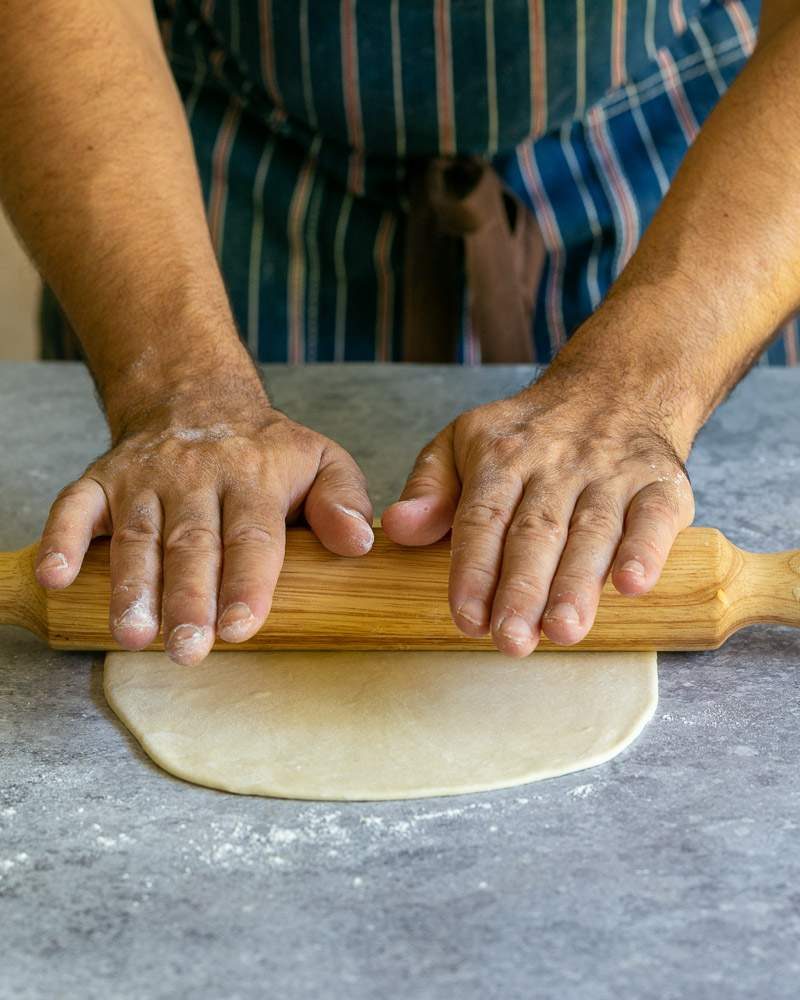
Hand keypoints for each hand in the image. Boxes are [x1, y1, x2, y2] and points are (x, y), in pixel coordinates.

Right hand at [35, 389, 372, 664]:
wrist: (196, 398)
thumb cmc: (267, 450)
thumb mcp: (321, 460)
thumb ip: (342, 501)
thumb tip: (360, 544)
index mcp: (254, 475)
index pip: (252, 535)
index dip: (247, 582)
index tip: (240, 626)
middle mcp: (197, 475)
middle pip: (192, 543)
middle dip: (188, 599)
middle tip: (188, 650)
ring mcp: (145, 477)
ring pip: (137, 535)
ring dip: (130, 586)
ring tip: (133, 635)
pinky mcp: (102, 479)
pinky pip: (75, 507)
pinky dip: (62, 540)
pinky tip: (55, 578)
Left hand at [382, 365, 694, 656]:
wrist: (615, 388)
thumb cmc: (528, 434)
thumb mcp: (462, 442)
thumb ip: (429, 488)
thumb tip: (395, 527)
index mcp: (501, 457)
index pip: (482, 517)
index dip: (473, 569)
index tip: (465, 617)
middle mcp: (556, 464)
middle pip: (536, 532)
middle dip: (521, 589)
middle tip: (510, 640)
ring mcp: (610, 473)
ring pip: (592, 531)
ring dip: (578, 583)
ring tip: (562, 630)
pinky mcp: (660, 484)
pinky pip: (654, 517)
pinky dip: (646, 551)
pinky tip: (632, 585)